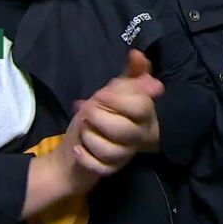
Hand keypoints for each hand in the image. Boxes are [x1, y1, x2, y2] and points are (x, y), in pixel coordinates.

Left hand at [71, 50, 162, 175]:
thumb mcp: (114, 90)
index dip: (118, 100)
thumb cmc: (99, 114)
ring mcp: (125, 156)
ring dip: (89, 137)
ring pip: (111, 150)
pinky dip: (85, 157)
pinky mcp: (110, 170)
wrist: (78, 144)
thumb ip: (130, 72)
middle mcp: (139, 136)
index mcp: (144, 114)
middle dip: (99, 118)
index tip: (100, 95)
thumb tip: (136, 52)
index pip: (141, 107)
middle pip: (125, 130)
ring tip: (84, 129)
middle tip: (86, 111)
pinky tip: (78, 148)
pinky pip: (99, 167)